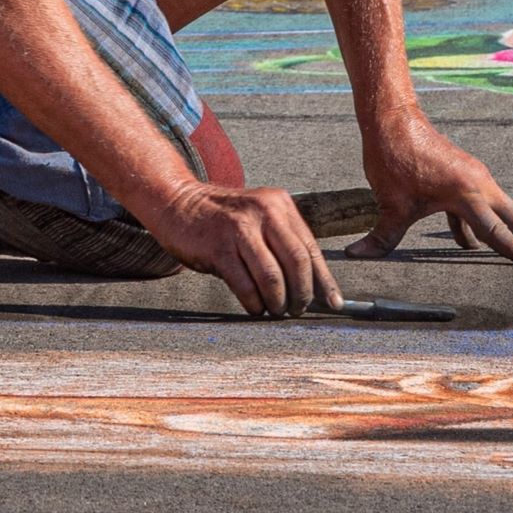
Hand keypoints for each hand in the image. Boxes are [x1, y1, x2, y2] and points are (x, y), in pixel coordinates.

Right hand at [142, 180, 341, 316]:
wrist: (178, 203)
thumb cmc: (223, 219)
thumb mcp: (259, 218)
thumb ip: (283, 243)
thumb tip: (313, 285)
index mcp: (279, 204)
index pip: (310, 247)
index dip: (324, 280)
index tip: (333, 303)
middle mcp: (263, 211)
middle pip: (297, 262)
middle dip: (302, 294)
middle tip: (297, 310)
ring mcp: (239, 228)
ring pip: (273, 277)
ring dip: (278, 302)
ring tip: (275, 310)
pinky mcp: (218, 247)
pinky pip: (245, 285)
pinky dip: (254, 304)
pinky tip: (254, 307)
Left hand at [347, 111, 512, 267]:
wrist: (391, 117)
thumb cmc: (393, 158)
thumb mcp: (390, 204)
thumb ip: (381, 237)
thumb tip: (356, 257)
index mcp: (467, 194)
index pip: (499, 233)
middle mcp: (478, 183)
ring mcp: (471, 177)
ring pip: (499, 209)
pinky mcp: (460, 174)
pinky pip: (478, 204)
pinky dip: (480, 223)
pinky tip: (469, 243)